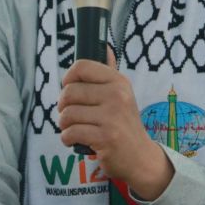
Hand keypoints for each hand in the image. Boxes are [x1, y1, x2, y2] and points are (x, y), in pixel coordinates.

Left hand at [57, 45, 172, 199]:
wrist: (140, 157)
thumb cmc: (124, 125)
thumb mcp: (122, 95)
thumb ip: (109, 73)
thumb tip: (105, 46)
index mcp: (118, 81)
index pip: (81, 67)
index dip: (68, 78)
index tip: (70, 90)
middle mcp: (117, 95)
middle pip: (68, 92)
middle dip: (63, 107)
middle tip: (73, 115)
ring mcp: (111, 117)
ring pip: (67, 114)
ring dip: (65, 126)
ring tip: (77, 129)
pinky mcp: (105, 138)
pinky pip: (70, 133)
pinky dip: (68, 139)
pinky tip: (78, 141)